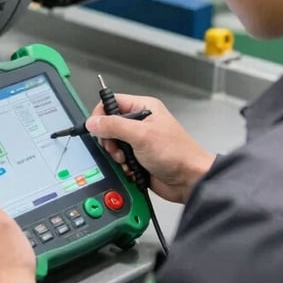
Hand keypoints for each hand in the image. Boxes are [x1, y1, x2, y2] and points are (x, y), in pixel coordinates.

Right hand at [85, 94, 213, 202]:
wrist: (189, 180)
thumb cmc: (177, 153)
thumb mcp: (142, 135)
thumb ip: (114, 126)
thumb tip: (93, 122)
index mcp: (144, 108)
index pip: (112, 102)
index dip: (101, 114)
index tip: (98, 128)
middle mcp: (140, 122)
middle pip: (109, 125)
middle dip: (109, 139)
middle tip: (117, 147)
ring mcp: (139, 141)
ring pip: (113, 144)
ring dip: (116, 154)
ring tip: (126, 159)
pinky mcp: (138, 157)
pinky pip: (119, 159)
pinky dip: (122, 165)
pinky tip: (132, 168)